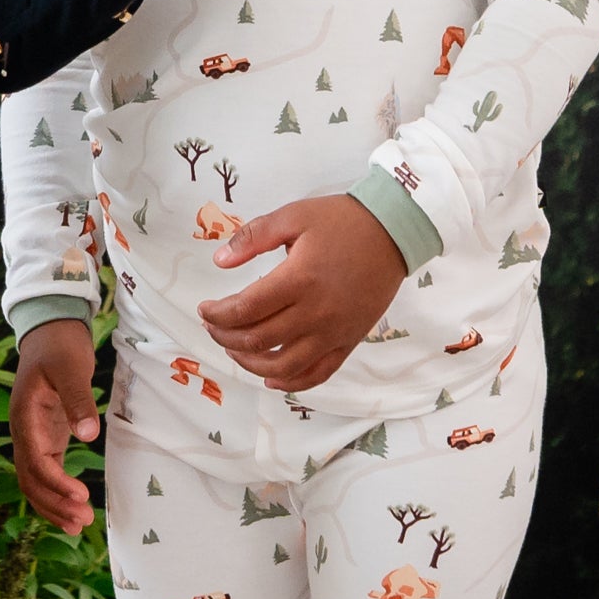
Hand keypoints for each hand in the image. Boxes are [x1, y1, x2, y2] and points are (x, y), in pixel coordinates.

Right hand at [10, 320, 101, 534]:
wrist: (50, 332)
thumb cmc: (60, 346)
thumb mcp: (71, 367)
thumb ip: (78, 399)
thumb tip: (88, 435)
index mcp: (24, 415)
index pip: (34, 459)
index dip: (55, 482)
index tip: (80, 496)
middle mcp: (23, 431)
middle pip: (31, 479)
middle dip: (54, 503)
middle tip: (83, 522)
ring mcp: (33, 436)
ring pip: (35, 481)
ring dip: (53, 505)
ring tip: (79, 526)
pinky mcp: (46, 437)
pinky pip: (46, 472)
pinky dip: (57, 493)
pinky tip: (73, 508)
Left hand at [198, 193, 409, 389]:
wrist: (394, 231)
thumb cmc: (342, 220)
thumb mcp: (293, 216)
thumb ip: (253, 237)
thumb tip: (220, 261)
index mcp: (298, 280)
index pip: (245, 310)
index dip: (217, 314)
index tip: (204, 309)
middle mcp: (315, 313)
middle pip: (258, 340)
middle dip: (226, 337)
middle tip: (213, 326)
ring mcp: (334, 332)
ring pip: (283, 365)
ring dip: (250, 363)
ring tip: (235, 349)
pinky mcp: (349, 341)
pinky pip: (318, 373)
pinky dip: (292, 382)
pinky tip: (272, 378)